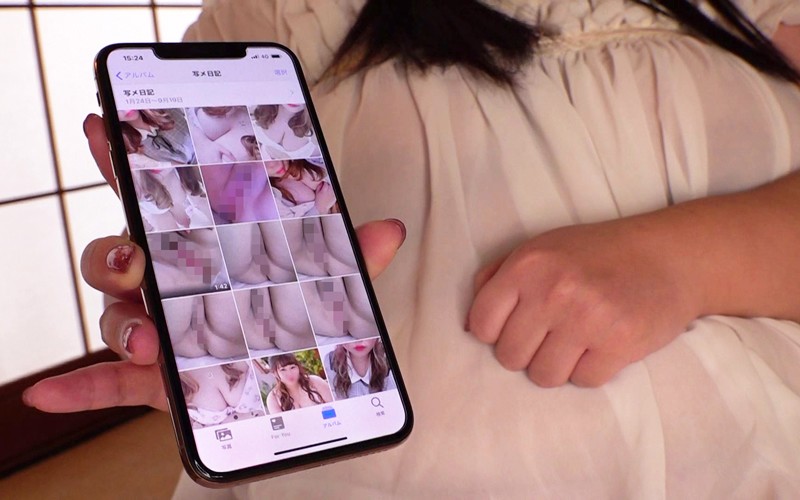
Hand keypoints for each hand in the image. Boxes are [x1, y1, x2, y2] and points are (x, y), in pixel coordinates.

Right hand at [22, 114, 405, 412]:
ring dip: (120, 322)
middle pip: (116, 254)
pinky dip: (78, 387)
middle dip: (114, 251)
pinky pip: (104, 381)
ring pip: (112, 314)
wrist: (279, 384)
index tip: (101, 126)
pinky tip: (46, 394)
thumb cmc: (284, 320)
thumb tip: (391, 229)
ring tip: (146, 339)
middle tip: (134, 257)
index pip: (152, 197)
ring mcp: (153, 330)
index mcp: (199, 249)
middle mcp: (164, 284)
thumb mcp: (320, 287)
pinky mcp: (148, 380)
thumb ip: (348, 258)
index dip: (123, 160)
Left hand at [467, 218, 699, 387]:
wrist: (667, 255)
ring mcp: (587, 319)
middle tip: (549, 336)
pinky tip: (601, 345)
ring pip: (543, 376)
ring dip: (557, 366)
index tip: (516, 326)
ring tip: (575, 342)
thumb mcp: (541, 248)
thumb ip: (497, 277)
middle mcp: (553, 291)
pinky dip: (590, 370)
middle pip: (510, 358)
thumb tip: (469, 325)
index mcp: (527, 265)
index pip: (482, 325)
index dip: (495, 333)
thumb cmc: (596, 253)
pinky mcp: (620, 343)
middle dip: (526, 352)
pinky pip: (583, 381)